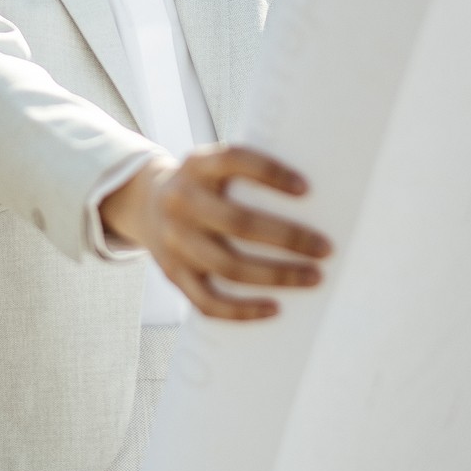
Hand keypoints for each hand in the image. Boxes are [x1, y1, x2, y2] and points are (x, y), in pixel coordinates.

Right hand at [98, 144, 332, 319]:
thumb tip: (313, 198)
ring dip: (276, 275)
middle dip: (288, 237)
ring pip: (229, 266)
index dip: (269, 173)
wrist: (145, 203)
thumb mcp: (213, 165)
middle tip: (325, 248)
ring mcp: (175, 241)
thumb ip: (247, 174)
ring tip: (313, 277)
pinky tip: (274, 308)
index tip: (306, 189)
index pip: (234, 160)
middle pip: (238, 223)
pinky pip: (208, 301)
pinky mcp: (173, 274)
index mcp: (196, 165)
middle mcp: (181, 201)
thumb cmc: (203, 185)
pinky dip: (243, 310)